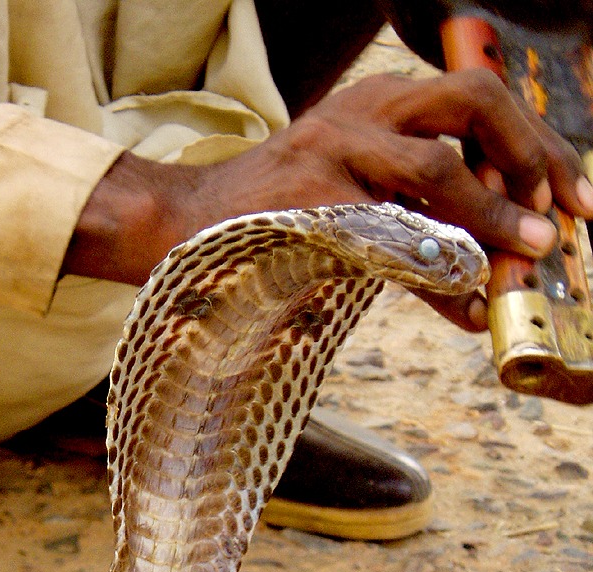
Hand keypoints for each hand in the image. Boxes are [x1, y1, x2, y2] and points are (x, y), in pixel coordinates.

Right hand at [63, 68, 592, 329]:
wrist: (186, 222)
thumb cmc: (276, 213)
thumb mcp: (353, 194)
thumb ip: (418, 216)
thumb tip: (487, 276)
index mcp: (377, 103)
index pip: (476, 96)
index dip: (534, 142)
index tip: (572, 193)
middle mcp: (359, 111)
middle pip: (469, 101)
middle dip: (529, 157)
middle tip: (559, 217)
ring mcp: (332, 150)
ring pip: (436, 166)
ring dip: (491, 216)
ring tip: (523, 257)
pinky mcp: (308, 201)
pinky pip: (389, 234)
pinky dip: (436, 273)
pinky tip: (462, 305)